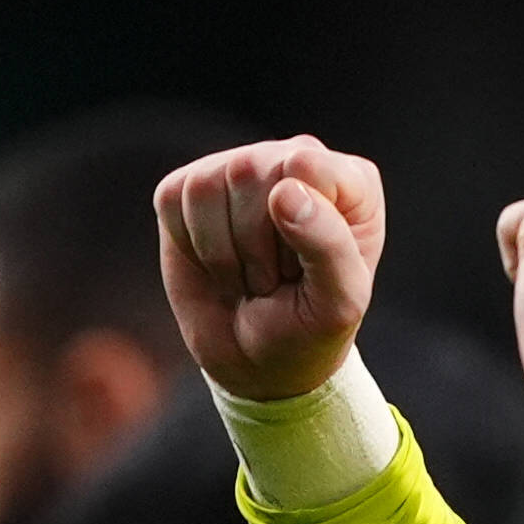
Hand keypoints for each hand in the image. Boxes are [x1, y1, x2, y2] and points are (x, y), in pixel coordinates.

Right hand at [151, 138, 386, 402]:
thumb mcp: (337, 303)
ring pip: (207, 186)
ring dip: (223, 252)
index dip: (296, 225)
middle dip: (255, 245)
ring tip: (248, 275)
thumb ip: (327, 245)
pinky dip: (191, 246)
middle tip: (274, 279)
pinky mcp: (190, 188)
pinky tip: (218, 264)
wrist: (257, 363)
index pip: (306, 165)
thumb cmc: (308, 328)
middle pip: (250, 171)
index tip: (307, 269)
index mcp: (349, 182)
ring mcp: (241, 167)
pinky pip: (173, 199)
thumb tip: (284, 190)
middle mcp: (294, 161)